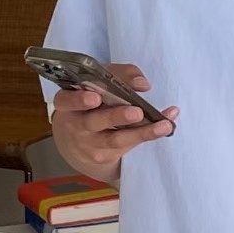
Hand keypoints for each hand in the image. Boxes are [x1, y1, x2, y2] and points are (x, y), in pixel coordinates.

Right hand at [50, 64, 177, 182]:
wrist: (77, 145)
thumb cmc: (90, 105)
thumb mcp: (99, 84)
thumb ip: (119, 76)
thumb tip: (141, 83)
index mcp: (68, 103)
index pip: (67, 101)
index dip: (78, 100)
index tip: (94, 97)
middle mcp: (76, 125)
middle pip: (94, 122)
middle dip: (115, 116)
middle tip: (136, 112)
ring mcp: (90, 144)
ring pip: (115, 139)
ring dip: (142, 131)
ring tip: (163, 124)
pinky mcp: (104, 156)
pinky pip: (129, 145)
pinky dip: (149, 135)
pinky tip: (166, 126)